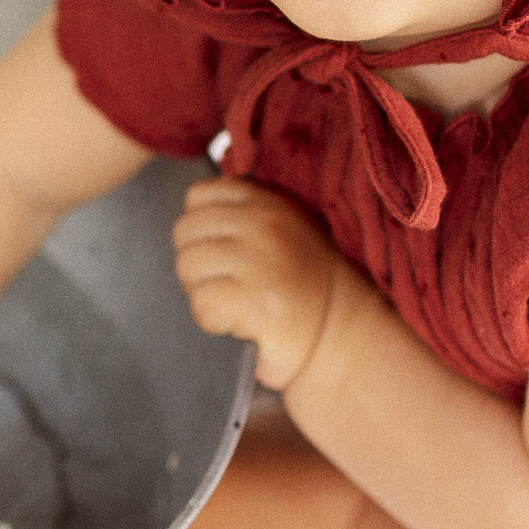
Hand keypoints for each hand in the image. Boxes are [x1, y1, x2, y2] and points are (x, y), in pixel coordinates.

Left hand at [171, 178, 353, 389]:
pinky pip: (203, 303)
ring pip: (189, 267)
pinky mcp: (258, 300)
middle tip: (222, 284)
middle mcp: (264, 224)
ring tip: (232, 304)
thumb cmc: (304, 287)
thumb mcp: (282, 231)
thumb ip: (243, 215)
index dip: (197, 229)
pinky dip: (212, 320)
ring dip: (202, 293)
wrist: (343, 332)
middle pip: (185, 232)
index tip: (216, 251)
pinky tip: (237, 323)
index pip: (198, 196)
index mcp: (267, 203)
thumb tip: (192, 214)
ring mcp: (261, 260)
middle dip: (195, 264)